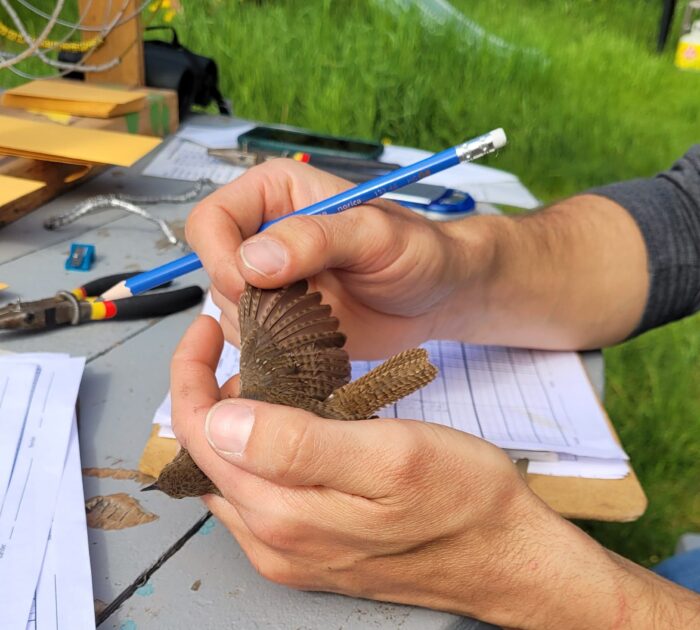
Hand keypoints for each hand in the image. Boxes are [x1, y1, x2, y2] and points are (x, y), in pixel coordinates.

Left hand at [170, 316, 668, 628]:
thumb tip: (219, 422)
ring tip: (262, 380)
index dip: (191, 376)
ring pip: (231, 476)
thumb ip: (298, 446)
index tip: (207, 331)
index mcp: (282, 515)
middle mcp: (272, 542)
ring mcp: (288, 552)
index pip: (197, 436)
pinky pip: (259, 495)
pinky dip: (257, 452)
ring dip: (231, 424)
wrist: (504, 556)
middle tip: (238, 350)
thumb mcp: (389, 456)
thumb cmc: (462, 499)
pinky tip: (288, 426)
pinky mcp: (310, 552)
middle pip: (206, 458)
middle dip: (208, 396)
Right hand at [185, 159, 480, 358]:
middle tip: (302, 308)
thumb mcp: (374, 236)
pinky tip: (317, 338)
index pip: (211, 221)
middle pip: (214, 270)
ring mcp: (270, 281)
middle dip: (249, 298)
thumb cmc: (416, 251)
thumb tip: (253, 260)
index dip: (221, 257)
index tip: (252, 286)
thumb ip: (315, 239)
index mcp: (275, 195)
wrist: (436, 296)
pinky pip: (252, 340)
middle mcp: (263, 236)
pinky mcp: (281, 319)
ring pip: (228, 310)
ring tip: (320, 319)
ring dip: (267, 326)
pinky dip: (276, 348)